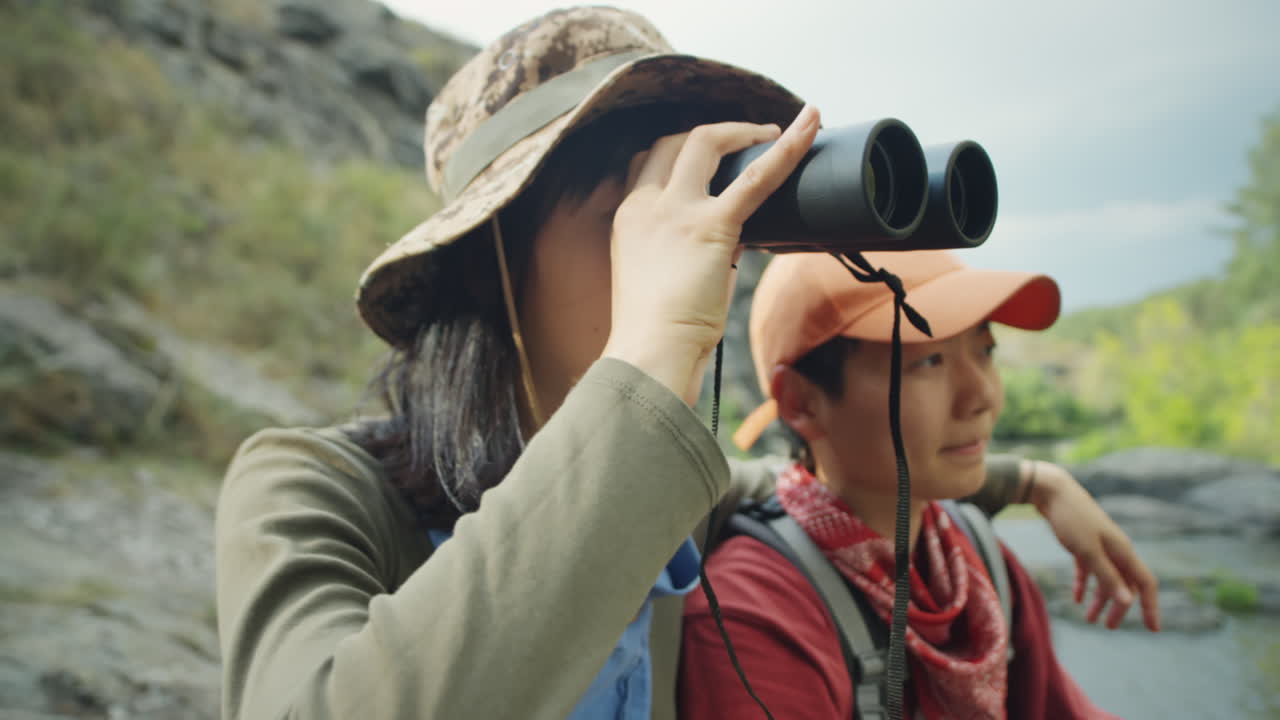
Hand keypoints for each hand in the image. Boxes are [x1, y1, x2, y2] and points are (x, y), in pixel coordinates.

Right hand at [602, 105, 820, 403]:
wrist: (649, 353)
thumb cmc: (655, 335)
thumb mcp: (657, 283)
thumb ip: (682, 256)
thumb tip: (724, 253)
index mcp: (630, 219)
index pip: (649, 162)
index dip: (681, 150)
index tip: (710, 155)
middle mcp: (649, 206)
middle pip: (675, 142)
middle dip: (715, 133)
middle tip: (753, 138)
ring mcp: (677, 212)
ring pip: (705, 142)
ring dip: (743, 131)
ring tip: (778, 132)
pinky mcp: (712, 226)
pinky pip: (756, 176)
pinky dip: (788, 148)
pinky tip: (810, 126)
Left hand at [1027, 460, 1160, 631]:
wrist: (1049, 490)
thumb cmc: (1071, 519)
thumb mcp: (1087, 551)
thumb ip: (1107, 576)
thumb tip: (1128, 601)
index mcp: (1123, 551)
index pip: (1145, 583)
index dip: (1151, 606)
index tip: (1153, 629)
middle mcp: (1115, 549)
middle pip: (1125, 584)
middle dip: (1119, 607)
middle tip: (1107, 627)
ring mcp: (1098, 545)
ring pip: (1106, 578)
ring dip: (1099, 599)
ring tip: (1089, 620)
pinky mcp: (1081, 542)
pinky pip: (1088, 569)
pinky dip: (1084, 584)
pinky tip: (1077, 598)